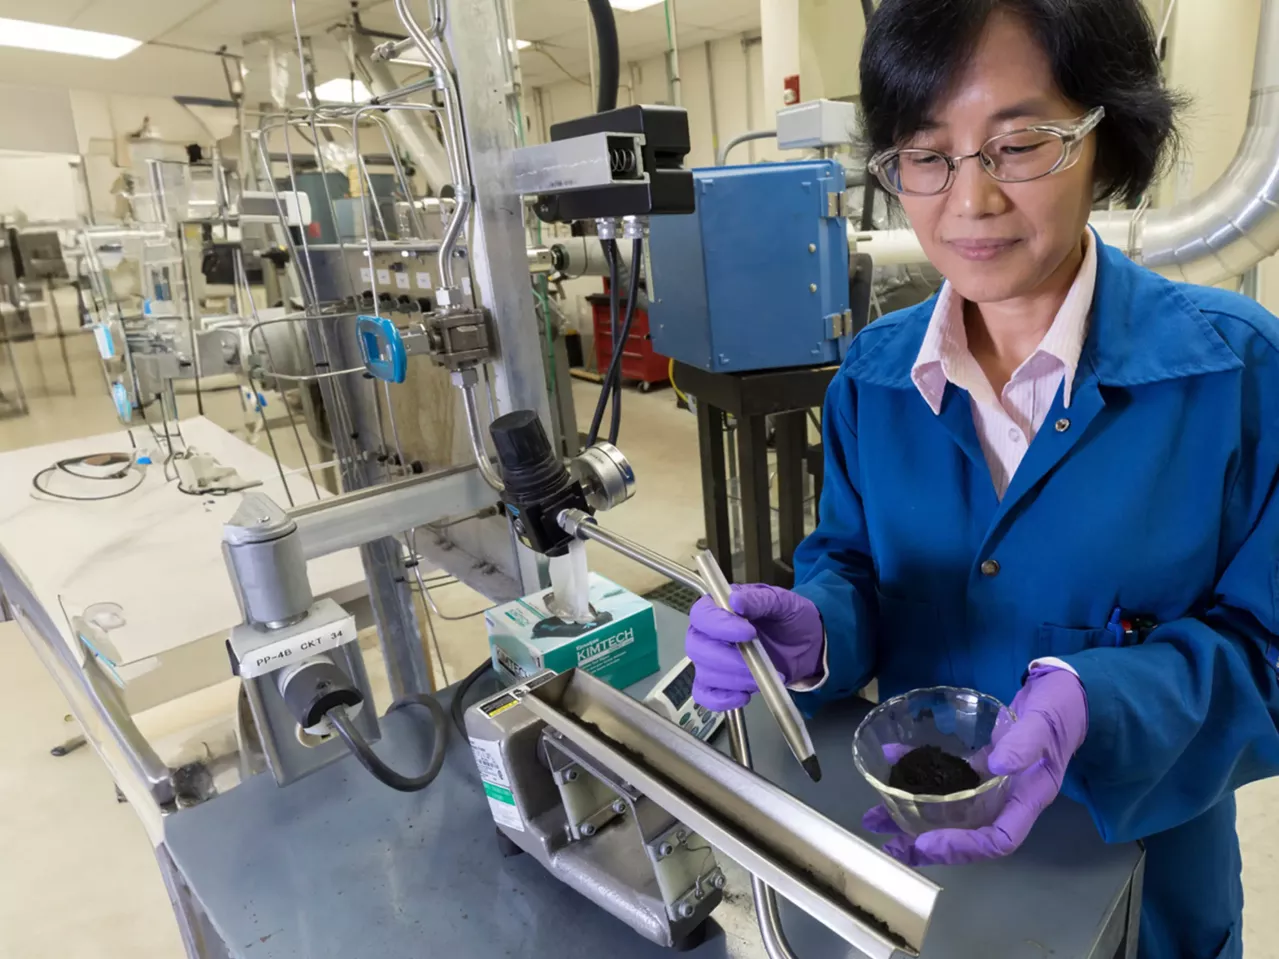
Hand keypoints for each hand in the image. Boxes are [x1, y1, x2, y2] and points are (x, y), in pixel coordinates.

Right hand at [685, 584, 823, 710]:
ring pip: (706, 673)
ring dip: (736, 680)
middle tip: (760, 663)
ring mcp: (710, 661)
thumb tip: (735, 601)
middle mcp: (706, 634)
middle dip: (730, 659)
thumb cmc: (789, 618)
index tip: (749, 633)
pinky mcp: (718, 684)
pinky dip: (722, 699)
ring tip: (764, 678)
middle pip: (698, 648)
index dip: (720, 627)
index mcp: (717, 608)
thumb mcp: (781, 603)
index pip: (702, 615)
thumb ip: (758, 600)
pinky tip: (744, 696)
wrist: (805, 645)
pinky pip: (705, 696)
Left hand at [863, 666, 1087, 864]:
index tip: (926, 842)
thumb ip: (1024, 744)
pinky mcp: (980, 768)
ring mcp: (993, 786)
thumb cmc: (1060, 709)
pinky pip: (948, 782)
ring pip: (953, 813)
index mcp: (1028, 799)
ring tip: (877, 820)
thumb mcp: (1044, 723)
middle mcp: (1008, 799)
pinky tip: (893, 765)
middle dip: (930, 846)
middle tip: (891, 846)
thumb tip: (998, 767)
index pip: (998, 840)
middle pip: (969, 836)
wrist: (1063, 692)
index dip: (963, 847)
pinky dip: (920, 778)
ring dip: (915, 818)